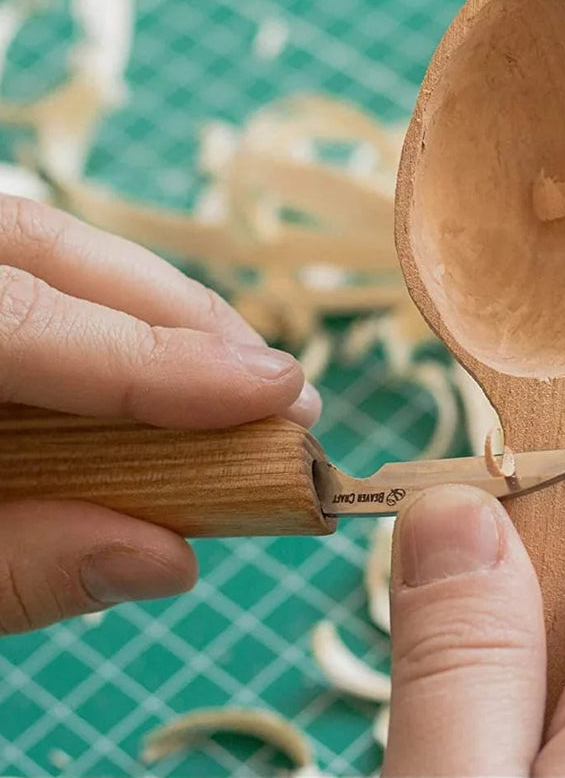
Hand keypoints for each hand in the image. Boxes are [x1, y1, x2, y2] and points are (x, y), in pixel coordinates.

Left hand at [0, 193, 319, 633]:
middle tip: (284, 387)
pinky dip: (123, 320)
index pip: (14, 317)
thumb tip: (167, 560)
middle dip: (182, 315)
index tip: (277, 392)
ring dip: (166, 312)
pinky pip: (47, 279)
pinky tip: (176, 371)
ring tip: (250, 378)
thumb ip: (15, 571)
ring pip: (53, 250)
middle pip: (43, 248)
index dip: (153, 358)